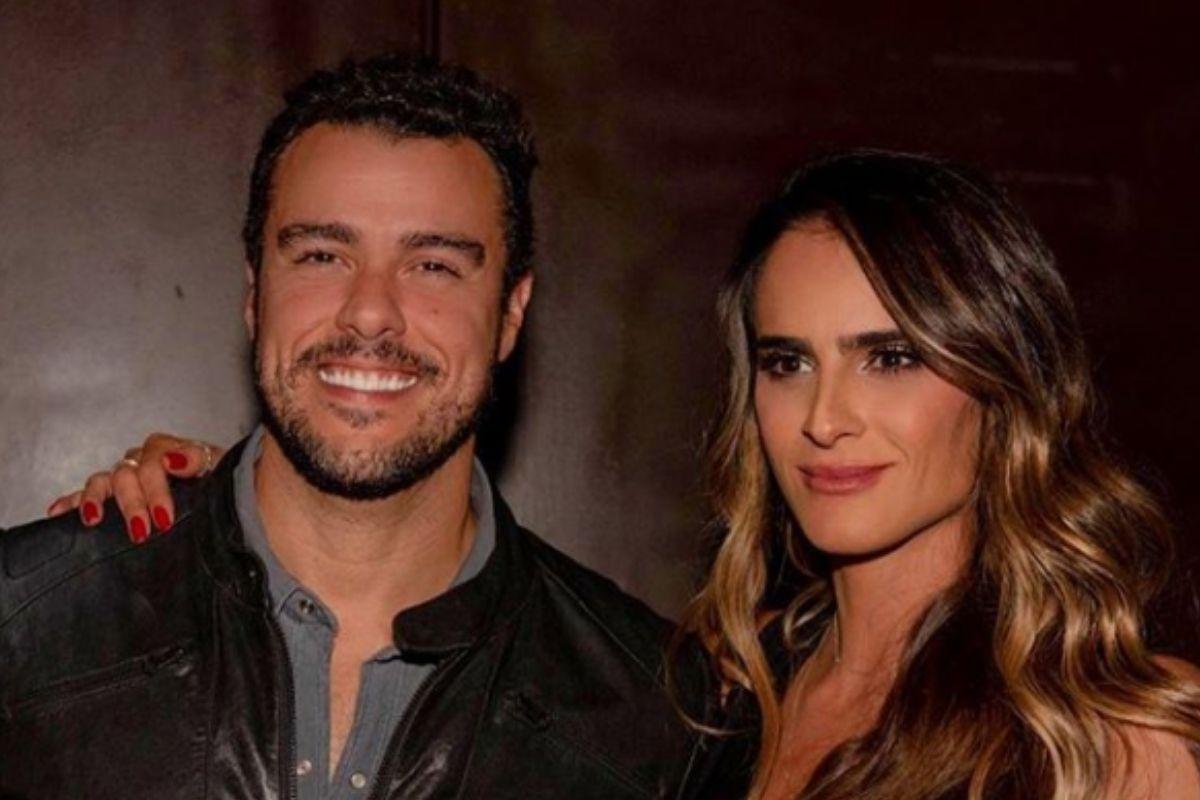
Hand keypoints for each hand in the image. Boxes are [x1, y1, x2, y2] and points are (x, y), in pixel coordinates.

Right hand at [45, 433, 224, 542]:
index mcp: (172, 452)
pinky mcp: (115, 497)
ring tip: (94, 519)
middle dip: (133, 503)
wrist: (231, 498)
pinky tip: (58, 511)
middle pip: (128, 473)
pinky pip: (87, 495)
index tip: (164, 517)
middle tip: (141, 530)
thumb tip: (174, 461)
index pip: (156, 457)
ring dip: (95, 499)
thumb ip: (200, 459)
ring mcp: (129, 478)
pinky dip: (72, 502)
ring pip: (104, 481)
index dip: (157, 488)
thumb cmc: (224, 483)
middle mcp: (146, 462)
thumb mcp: (221, 468)